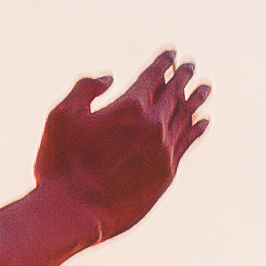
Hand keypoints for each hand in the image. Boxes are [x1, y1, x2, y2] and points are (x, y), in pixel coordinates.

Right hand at [36, 47, 211, 240]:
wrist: (75, 212)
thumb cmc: (61, 165)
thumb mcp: (61, 117)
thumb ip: (84, 89)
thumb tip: (108, 77)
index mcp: (129, 106)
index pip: (153, 75)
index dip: (163, 62)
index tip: (171, 53)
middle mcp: (152, 125)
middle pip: (174, 93)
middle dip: (182, 76)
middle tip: (190, 65)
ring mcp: (163, 150)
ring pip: (186, 116)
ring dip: (196, 99)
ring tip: (205, 87)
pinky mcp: (167, 173)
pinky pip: (187, 143)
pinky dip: (197, 129)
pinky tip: (203, 122)